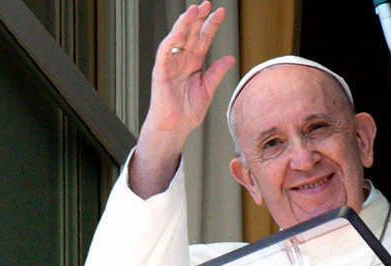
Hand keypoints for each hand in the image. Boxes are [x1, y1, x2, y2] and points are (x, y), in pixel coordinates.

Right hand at [130, 2, 235, 196]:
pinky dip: (171, 42)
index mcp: (194, 63)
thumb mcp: (208, 89)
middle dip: (198, 19)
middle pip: (191, 34)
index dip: (211, 25)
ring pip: (177, 39)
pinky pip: (164, 53)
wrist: (175, 128)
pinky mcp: (160, 72)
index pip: (203, 39)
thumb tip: (230, 58)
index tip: (220, 13)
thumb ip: (217, 73)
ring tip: (193, 10)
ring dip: (184, 24)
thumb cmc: (188, 112)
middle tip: (207, 4)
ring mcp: (171, 64)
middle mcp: (182, 60)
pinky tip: (180, 33)